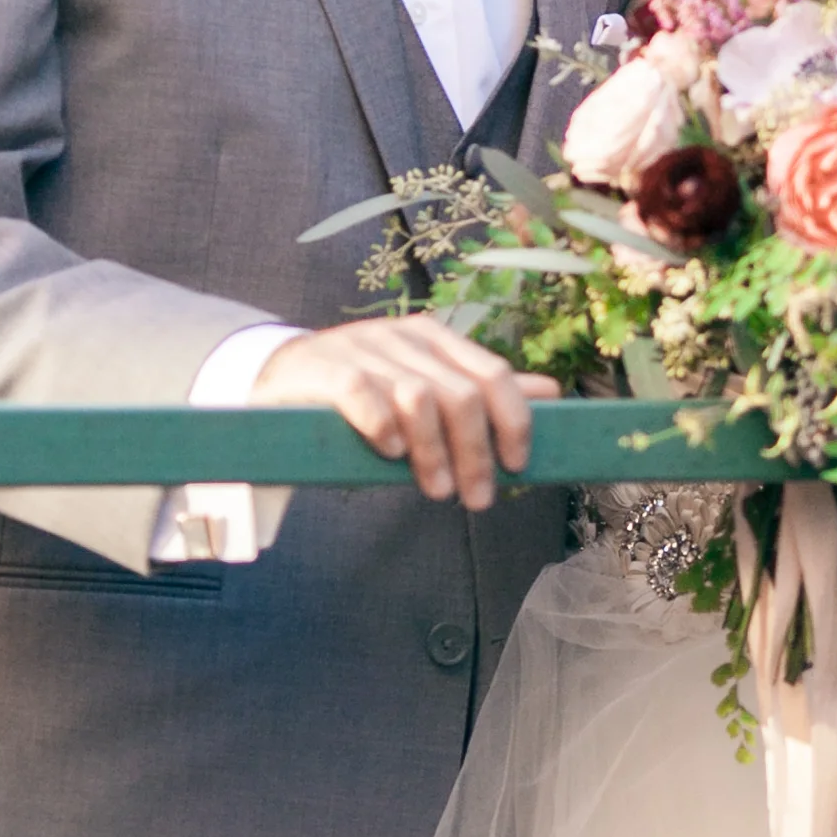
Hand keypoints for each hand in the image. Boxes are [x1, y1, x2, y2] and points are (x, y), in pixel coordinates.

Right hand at [251, 319, 554, 510]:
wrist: (284, 374)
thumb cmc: (368, 388)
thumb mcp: (428, 383)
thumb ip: (483, 390)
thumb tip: (552, 393)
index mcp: (437, 338)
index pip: (493, 373)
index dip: (514, 420)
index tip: (518, 465)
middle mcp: (405, 337)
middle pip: (460, 395)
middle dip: (475, 453)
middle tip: (476, 499)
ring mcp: (364, 349)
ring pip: (417, 398)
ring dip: (433, 452)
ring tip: (436, 491)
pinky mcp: (326, 368)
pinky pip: (362, 393)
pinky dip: (382, 426)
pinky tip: (390, 454)